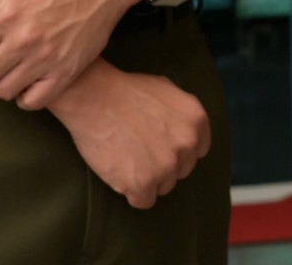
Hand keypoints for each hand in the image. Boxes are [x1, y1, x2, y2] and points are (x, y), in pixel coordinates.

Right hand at [48, 60, 210, 208]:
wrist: (95, 98)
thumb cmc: (128, 91)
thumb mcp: (168, 90)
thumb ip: (183, 115)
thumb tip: (186, 132)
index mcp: (196, 121)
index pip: (197, 151)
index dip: (178, 151)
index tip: (161, 146)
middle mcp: (187, 144)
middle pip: (180, 170)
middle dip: (163, 164)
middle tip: (140, 151)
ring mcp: (166, 166)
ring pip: (163, 186)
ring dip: (148, 179)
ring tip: (128, 160)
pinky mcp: (142, 183)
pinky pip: (144, 201)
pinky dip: (133, 192)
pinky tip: (122, 175)